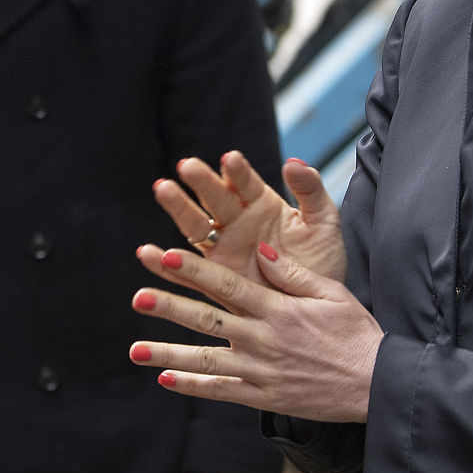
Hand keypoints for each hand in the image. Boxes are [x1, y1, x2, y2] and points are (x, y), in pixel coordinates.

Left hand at [130, 242, 381, 424]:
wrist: (376, 385)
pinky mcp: (264, 397)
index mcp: (279, 310)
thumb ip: (291, 273)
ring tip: (134, 350)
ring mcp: (261, 371)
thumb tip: (259, 249)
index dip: (194, 269)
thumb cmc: (356, 334)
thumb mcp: (330, 293)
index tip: (165, 255)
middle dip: (170, 307)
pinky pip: (222, 391)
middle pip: (208, 320)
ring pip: (206, 360)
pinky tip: (165, 380)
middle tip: (137, 297)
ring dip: (167, 354)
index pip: (228, 285)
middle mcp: (264, 340)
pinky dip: (193, 387)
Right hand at [156, 154, 346, 291]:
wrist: (317, 312)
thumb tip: (293, 161)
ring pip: (195, 225)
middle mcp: (237, 221)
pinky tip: (147, 254)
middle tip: (188, 166)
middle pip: (215, 198)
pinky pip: (186, 267)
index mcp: (262, 203)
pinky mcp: (213, 277)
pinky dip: (165, 263)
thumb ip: (311, 192)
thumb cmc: (322, 264)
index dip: (238, 171)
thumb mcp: (324, 225)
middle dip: (202, 181)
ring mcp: (222, 248)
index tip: (231, 159)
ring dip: (178, 207)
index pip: (246, 182)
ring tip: (163, 189)